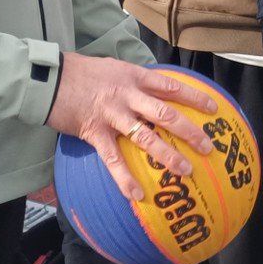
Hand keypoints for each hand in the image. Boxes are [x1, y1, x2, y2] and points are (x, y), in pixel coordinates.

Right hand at [47, 53, 217, 203]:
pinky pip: (113, 159)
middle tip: (208, 147)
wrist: (48, 78)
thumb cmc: (81, 72)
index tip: (214, 108)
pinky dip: (125, 178)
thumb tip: (154, 90)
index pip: (171, 86)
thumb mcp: (113, 68)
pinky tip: (138, 195)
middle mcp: (127, 95)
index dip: (194, 97)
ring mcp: (112, 114)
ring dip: (167, 156)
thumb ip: (133, 80)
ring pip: (146, 137)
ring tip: (186, 172)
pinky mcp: (94, 132)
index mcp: (134, 77)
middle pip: (166, 113)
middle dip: (190, 131)